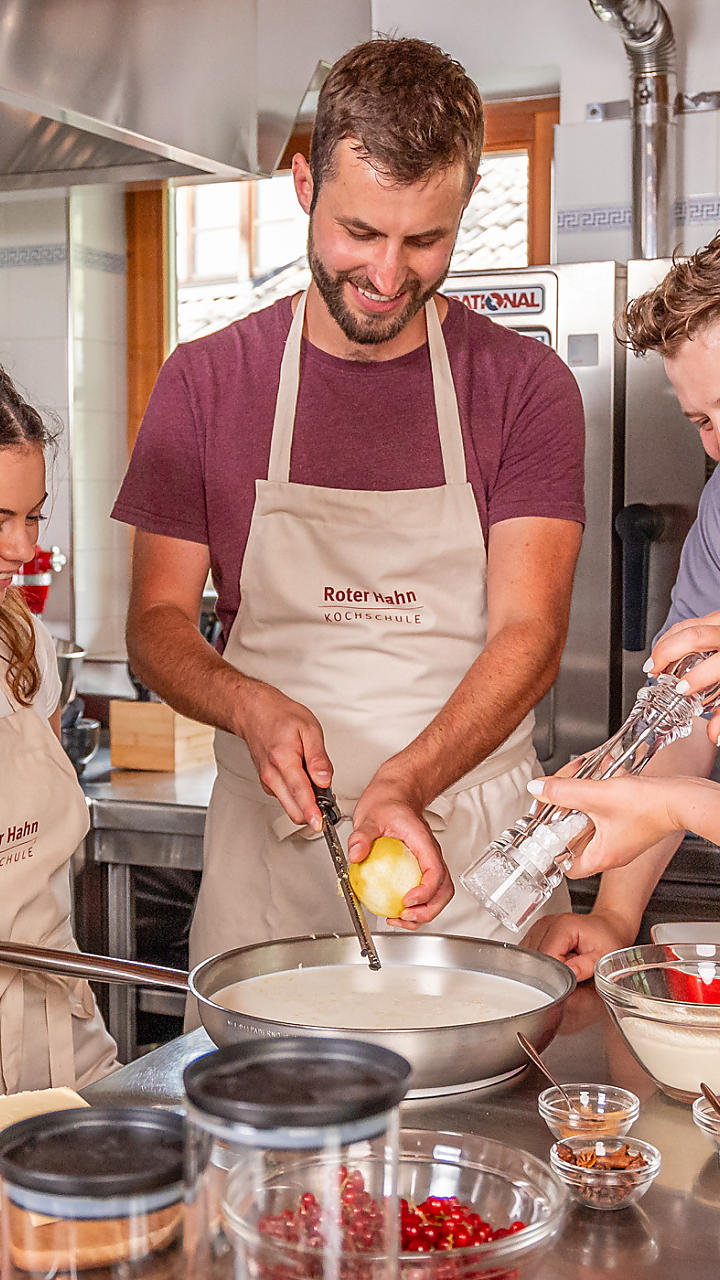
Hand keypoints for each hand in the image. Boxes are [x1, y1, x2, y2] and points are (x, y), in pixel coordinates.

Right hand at [236, 678, 331, 829]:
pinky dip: (299, 798)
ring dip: (306, 805)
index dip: (312, 812)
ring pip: (290, 807)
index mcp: (284, 760)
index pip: (300, 793)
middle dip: (312, 813)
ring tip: (319, 788)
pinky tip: (305, 783)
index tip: (320, 824)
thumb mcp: (309, 728)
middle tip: (330, 804)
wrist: (255, 712)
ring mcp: (268, 781)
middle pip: (293, 810)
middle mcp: (272, 775)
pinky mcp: (268, 784)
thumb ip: (318, 757)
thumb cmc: (281, 717)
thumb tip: (324, 780)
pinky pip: (286, 799)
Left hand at [348, 770, 453, 929]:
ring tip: (400, 920)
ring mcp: (427, 863)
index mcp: (422, 842)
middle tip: (404, 916)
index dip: (425, 891)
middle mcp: (430, 855)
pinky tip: (395, 912)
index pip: (435, 871)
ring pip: (439, 895)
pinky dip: (416, 907)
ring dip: (424, 913)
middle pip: (443, 890)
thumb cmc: (387, 804)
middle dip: (428, 910)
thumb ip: (362, 835)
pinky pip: (426, 893)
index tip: (406, 901)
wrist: (395, 796)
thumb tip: (357, 854)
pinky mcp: (420, 869)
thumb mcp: (369, 816)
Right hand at [523, 907, 634, 981]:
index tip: (569, 980)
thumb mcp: (602, 956)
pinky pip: (531, 953)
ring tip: (565, 961)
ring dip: (545, 966)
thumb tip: (570, 974)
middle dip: (551, 971)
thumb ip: (585, 967)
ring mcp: (540, 927)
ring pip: (531, 957)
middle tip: (571, 969)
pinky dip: (541, 961)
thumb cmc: (606, 939)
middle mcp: (547, 924)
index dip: (556, 973)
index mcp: (562, 927)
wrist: (607, 926)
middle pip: (536, 958)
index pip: (547, 958)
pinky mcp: (537, 932)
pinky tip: (557, 958)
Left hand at [525, 773, 683, 875]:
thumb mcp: (596, 795)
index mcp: (602, 856)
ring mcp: (622, 838)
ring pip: (590, 818)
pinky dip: (600, 791)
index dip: (552, 849)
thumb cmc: (649, 806)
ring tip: (582, 778)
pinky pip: (606, 809)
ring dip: (583, 796)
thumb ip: (563, 791)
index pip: (566, 866)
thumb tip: (538, 789)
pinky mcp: (630, 822)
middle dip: (565, 812)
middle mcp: (612, 852)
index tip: (543, 831)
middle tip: (559, 797)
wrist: (681, 797)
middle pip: (575, 837)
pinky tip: (604, 774)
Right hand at [647, 611, 719, 745]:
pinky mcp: (716, 617)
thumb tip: (715, 734)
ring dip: (664, 644)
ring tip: (654, 663)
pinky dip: (670, 637)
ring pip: (686, 626)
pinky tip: (664, 651)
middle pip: (695, 636)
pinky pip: (687, 623)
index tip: (682, 689)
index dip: (698, 677)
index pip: (717, 664)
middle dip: (668, 653)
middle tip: (655, 671)